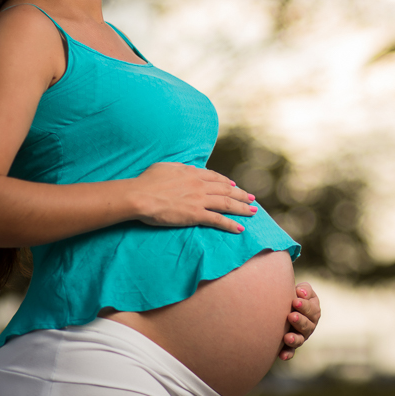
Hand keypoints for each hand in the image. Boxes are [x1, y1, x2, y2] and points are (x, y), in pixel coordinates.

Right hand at [131, 163, 256, 233]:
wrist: (141, 195)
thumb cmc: (147, 181)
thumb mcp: (165, 167)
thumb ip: (179, 168)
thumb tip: (185, 170)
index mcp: (192, 173)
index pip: (215, 177)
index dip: (226, 182)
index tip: (234, 185)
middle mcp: (200, 185)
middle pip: (226, 190)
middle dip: (241, 194)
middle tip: (252, 198)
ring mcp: (199, 200)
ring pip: (227, 203)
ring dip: (242, 208)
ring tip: (253, 211)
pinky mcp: (196, 215)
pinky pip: (218, 220)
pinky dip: (231, 224)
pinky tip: (240, 228)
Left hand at [279, 282, 320, 359]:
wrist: (283, 305)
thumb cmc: (294, 296)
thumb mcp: (301, 290)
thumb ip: (304, 290)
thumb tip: (301, 293)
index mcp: (313, 311)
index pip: (312, 309)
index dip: (305, 306)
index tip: (295, 301)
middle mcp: (309, 325)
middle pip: (307, 325)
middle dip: (300, 321)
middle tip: (290, 316)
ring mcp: (301, 336)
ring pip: (300, 339)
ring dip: (294, 338)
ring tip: (286, 337)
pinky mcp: (291, 346)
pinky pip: (291, 352)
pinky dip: (287, 354)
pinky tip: (281, 355)